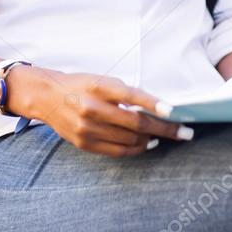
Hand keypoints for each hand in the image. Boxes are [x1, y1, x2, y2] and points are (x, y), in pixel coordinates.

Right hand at [9, 67, 191, 156]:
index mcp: (98, 86)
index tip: (173, 111)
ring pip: (130, 139)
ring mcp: (88, 128)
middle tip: (185, 132)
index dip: (153, 104)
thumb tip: (153, 109)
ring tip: (166, 136)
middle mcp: (92, 108)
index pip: (131, 95)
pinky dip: (136, 148)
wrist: (47, 96)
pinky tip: (148, 144)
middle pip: (136, 123)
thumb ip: (124, 93)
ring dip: (152, 139)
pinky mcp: (85, 143)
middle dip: (164, 129)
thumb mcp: (101, 80)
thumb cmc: (81, 84)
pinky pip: (118, 151)